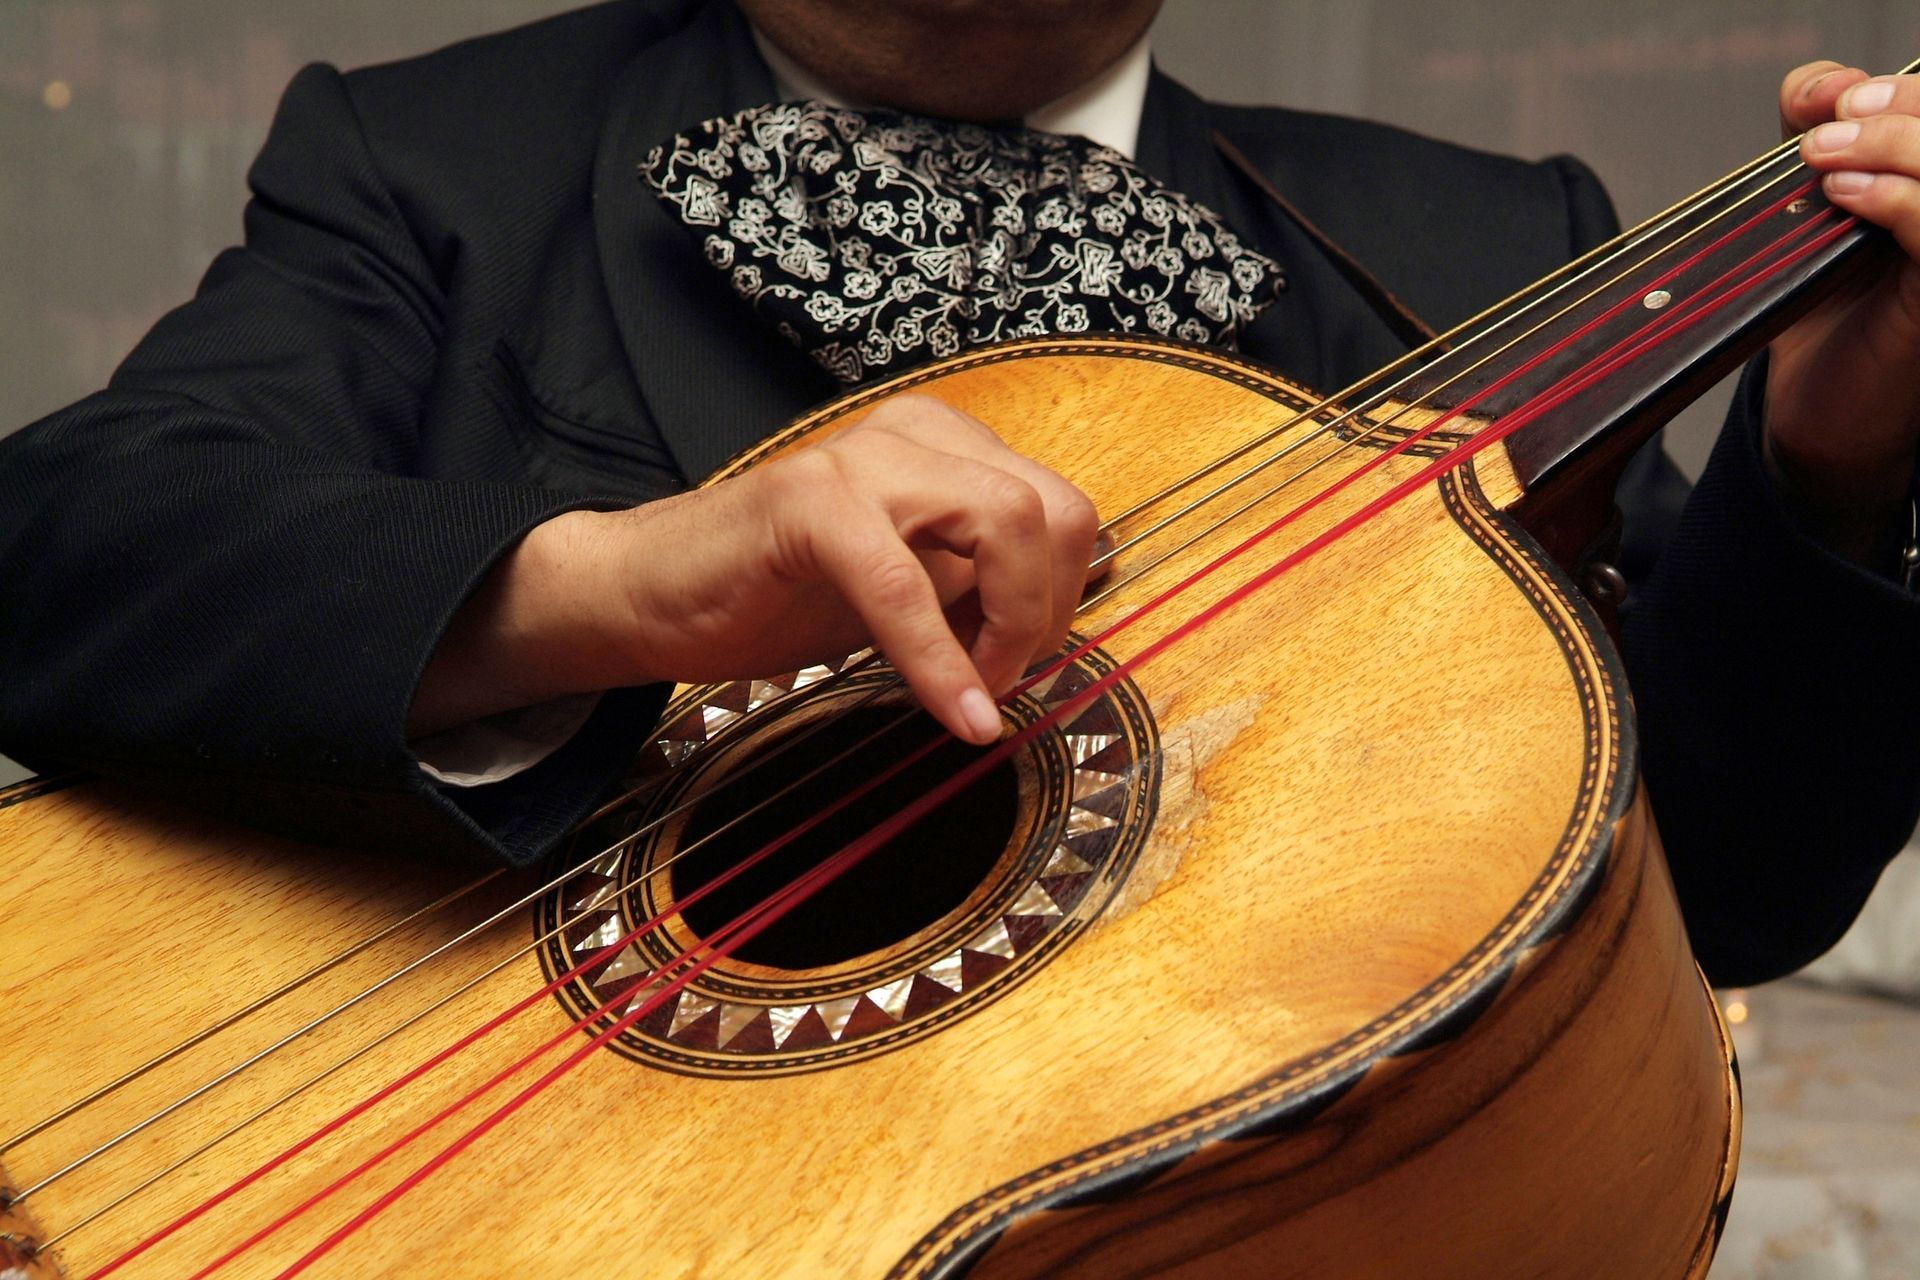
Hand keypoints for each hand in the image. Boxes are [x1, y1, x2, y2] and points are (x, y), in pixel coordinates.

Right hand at [410, 395, 1099, 745]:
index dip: (1063, 600)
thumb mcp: (910, 589)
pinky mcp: (809, 500)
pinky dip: (942, 663)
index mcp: (948, 447)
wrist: (654, 593)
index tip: (1020, 665)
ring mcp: (862, 457)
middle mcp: (916, 434)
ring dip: (1010, 629)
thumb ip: (979, 586)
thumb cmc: (779, 592)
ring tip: (976, 694)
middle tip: (1004, 682)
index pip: (1066, 510)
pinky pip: (906, 585)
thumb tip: (1061, 623)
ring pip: (1006, 521)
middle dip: (1049, 614)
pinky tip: (957, 716)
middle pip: (1056, 510)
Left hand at [1764, 61, 1919, 565]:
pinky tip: (1846, 193)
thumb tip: (1823, 86)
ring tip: (1824, 157)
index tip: (1827, 98)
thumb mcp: (1814, 212)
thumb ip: (1820, 141)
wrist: (1820, 415)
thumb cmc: (1824, 315)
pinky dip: (1901, 197)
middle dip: (1898, 107)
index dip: (1893, 87)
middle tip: (1829, 121)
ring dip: (1898, 145)